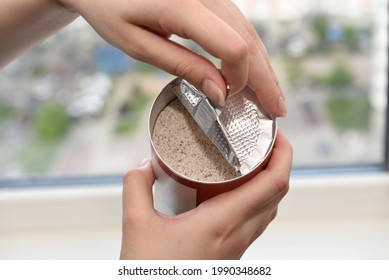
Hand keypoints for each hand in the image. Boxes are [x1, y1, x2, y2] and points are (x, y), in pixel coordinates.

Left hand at [59, 0, 286, 116]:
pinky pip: (238, 25)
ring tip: (272, 95)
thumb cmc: (110, 8)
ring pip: (249, 32)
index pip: (232, 46)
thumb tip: (220, 92)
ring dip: (262, 66)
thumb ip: (182, 66)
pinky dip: (249, 52)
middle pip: (249, 39)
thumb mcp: (138, 44)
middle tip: (278, 110)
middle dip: (265, 78)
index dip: (239, 78)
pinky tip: (254, 71)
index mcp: (183, 6)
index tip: (229, 101)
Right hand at [120, 130, 291, 258]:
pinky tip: (234, 190)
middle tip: (265, 140)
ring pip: (269, 207)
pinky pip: (256, 219)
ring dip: (269, 180)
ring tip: (253, 159)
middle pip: (278, 192)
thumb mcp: (136, 226)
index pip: (273, 184)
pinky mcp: (231, 251)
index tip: (277, 134)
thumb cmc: (153, 272)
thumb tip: (143, 165)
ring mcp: (238, 244)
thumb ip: (136, 187)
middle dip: (280, 161)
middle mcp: (239, 233)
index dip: (284, 154)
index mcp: (224, 222)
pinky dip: (256, 197)